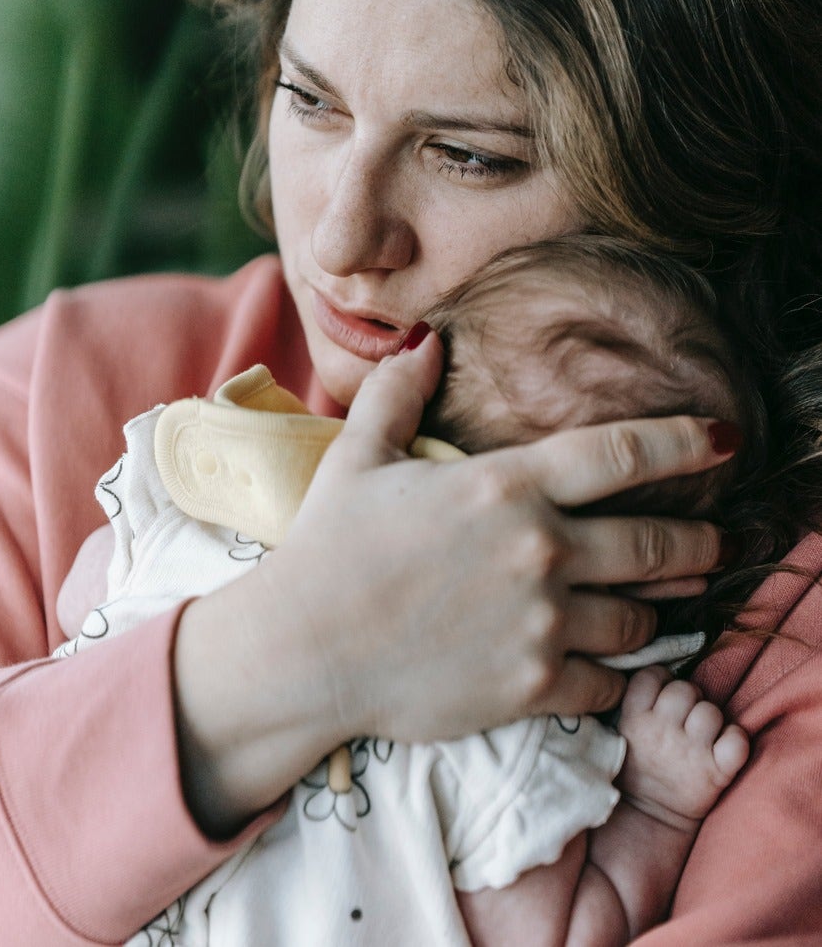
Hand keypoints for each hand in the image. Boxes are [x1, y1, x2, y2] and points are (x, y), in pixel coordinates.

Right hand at [267, 330, 729, 741]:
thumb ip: (399, 394)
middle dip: (698, 545)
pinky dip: (612, 673)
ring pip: (639, 620)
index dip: (684, 443)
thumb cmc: (328, 549)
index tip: (724, 441)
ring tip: (656, 605)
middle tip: (715, 545)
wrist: (302, 651)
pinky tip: (605, 664)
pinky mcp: (530, 687)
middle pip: (656, 545)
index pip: (620, 455)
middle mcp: (538, 550)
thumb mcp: (358, 458)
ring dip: (653, 611)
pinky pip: (605, 684)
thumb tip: (427, 340)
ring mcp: (539, 623)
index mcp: (504, 486)